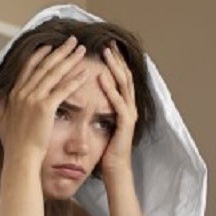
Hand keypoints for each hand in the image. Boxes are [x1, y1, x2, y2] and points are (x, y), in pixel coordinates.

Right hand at [0, 36, 88, 162]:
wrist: (20, 158)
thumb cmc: (13, 145)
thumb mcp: (2, 122)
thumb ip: (3, 107)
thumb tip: (2, 98)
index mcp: (13, 95)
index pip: (28, 68)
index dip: (40, 55)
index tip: (50, 46)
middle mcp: (22, 93)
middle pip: (44, 66)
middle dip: (60, 51)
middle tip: (72, 41)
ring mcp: (33, 99)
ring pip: (54, 73)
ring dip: (70, 59)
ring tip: (81, 50)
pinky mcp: (45, 107)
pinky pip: (63, 89)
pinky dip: (74, 79)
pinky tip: (84, 72)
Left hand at [99, 42, 138, 175]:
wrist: (115, 172)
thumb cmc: (106, 151)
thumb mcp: (101, 126)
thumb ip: (99, 111)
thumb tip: (87, 99)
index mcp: (123, 107)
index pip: (120, 79)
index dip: (115, 62)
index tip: (105, 47)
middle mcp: (129, 108)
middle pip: (125, 77)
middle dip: (117, 59)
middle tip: (108, 43)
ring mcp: (129, 115)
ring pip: (124, 86)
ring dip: (114, 68)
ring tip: (106, 53)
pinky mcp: (125, 125)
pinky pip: (118, 103)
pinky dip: (110, 89)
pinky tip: (102, 78)